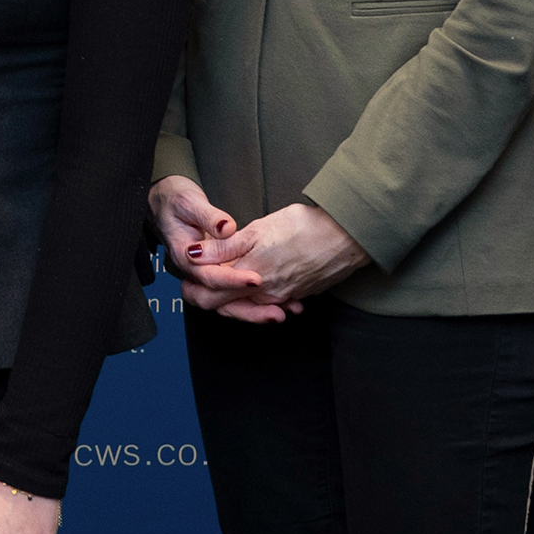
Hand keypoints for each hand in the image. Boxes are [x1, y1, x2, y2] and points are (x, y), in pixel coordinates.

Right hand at [152, 175, 286, 324]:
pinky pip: (235, 296)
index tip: (256, 279)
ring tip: (282, 312)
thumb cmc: (177, 204)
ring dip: (255, 311)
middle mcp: (194, 273)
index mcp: (184, 257)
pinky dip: (257, 303)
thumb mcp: (190, 203)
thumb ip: (209, 216)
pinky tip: (282, 303)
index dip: (231, 280)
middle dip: (246, 308)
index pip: (207, 276)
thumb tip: (225, 228)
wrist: (168, 205)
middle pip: (216, 301)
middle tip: (274, 310)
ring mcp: (206, 277)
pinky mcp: (219, 276)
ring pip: (227, 304)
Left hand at [183, 200, 370, 311]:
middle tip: (200, 280)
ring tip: (229, 276)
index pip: (211, 298)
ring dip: (238, 295)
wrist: (346, 237)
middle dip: (212, 295)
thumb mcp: (256, 231)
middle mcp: (265, 295)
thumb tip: (192, 256)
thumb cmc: (302, 227)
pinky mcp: (299, 293)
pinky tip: (260, 282)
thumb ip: (223, 247)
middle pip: (229, 306)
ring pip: (251, 304)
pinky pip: (273, 302)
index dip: (195, 289)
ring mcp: (284, 297)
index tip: (187, 278)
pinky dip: (262, 296)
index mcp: (249, 279)